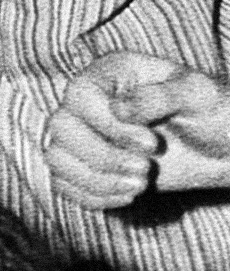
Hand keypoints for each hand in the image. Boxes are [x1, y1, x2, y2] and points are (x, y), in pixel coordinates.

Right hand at [45, 54, 229, 210]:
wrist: (223, 144)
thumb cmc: (213, 110)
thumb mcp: (197, 94)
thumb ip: (159, 95)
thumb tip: (118, 109)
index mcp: (109, 74)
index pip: (80, 95)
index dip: (108, 125)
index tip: (152, 145)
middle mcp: (88, 103)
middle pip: (62, 128)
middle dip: (102, 156)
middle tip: (146, 171)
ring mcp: (85, 135)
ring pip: (57, 158)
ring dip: (95, 179)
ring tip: (140, 187)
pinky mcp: (88, 166)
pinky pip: (65, 183)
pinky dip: (92, 196)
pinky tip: (128, 196)